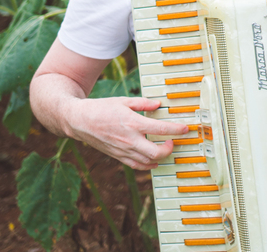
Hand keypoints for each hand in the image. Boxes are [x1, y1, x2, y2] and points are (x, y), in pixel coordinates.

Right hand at [63, 96, 186, 169]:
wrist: (80, 121)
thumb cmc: (101, 109)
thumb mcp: (123, 101)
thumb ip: (143, 103)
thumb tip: (158, 105)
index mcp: (132, 123)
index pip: (160, 130)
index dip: (176, 130)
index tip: (185, 129)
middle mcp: (129, 140)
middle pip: (156, 152)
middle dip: (169, 149)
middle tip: (173, 141)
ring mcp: (123, 150)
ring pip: (148, 162)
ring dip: (160, 157)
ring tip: (165, 148)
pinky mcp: (118, 156)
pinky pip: (136, 165)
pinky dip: (148, 165)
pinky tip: (153, 160)